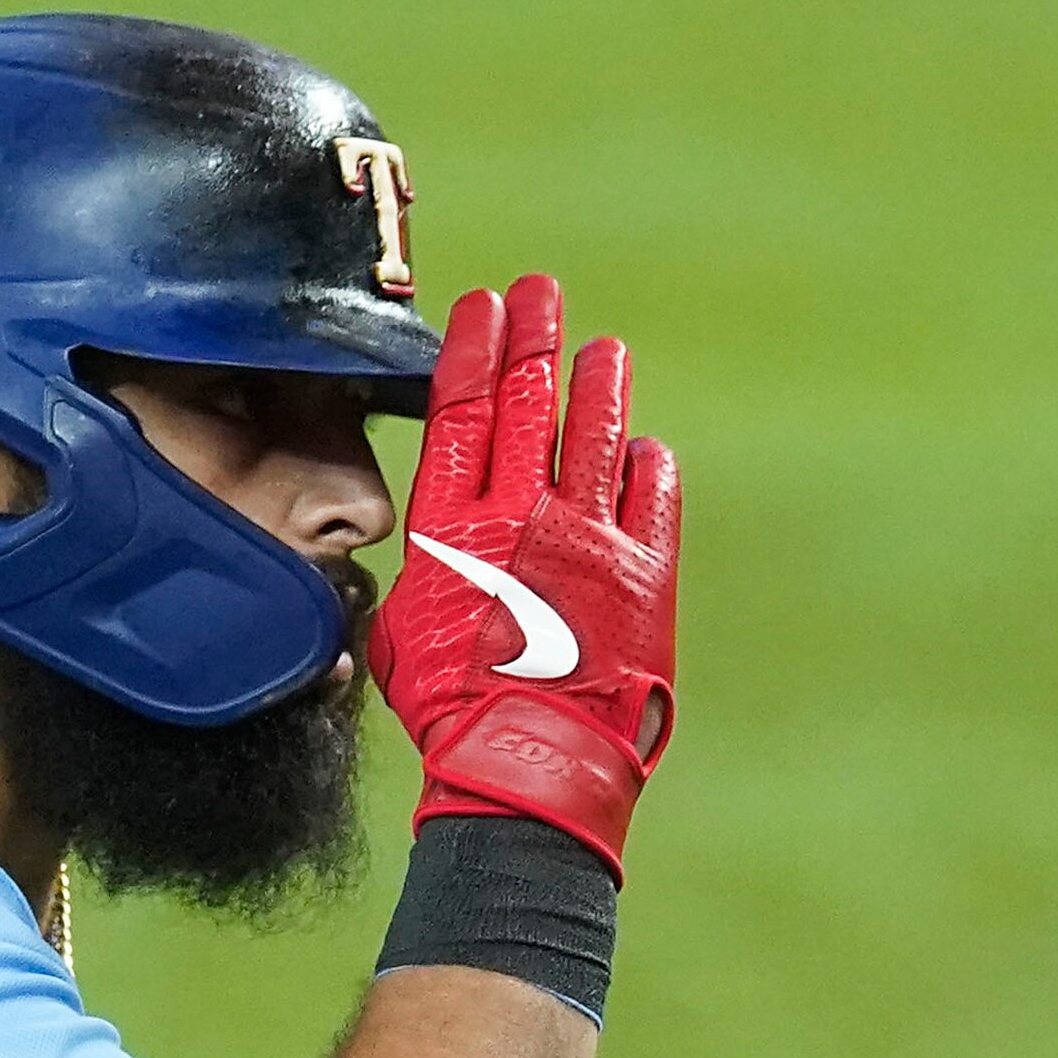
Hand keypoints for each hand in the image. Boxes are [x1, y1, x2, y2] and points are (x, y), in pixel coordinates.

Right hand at [367, 275, 680, 880]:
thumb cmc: (456, 713)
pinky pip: (653, 501)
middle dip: (533, 340)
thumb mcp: (404, 638)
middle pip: (528, 404)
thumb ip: (424, 581)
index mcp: (455, 530)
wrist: (532, 763)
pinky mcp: (645, 577)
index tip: (483, 308)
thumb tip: (430, 571)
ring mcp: (590, 542)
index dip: (474, 352)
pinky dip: (650, 469)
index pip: (462, 413)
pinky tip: (646, 449)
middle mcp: (523, 518)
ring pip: (597, 438)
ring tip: (604, 350)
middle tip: (541, 294)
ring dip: (599, 387)